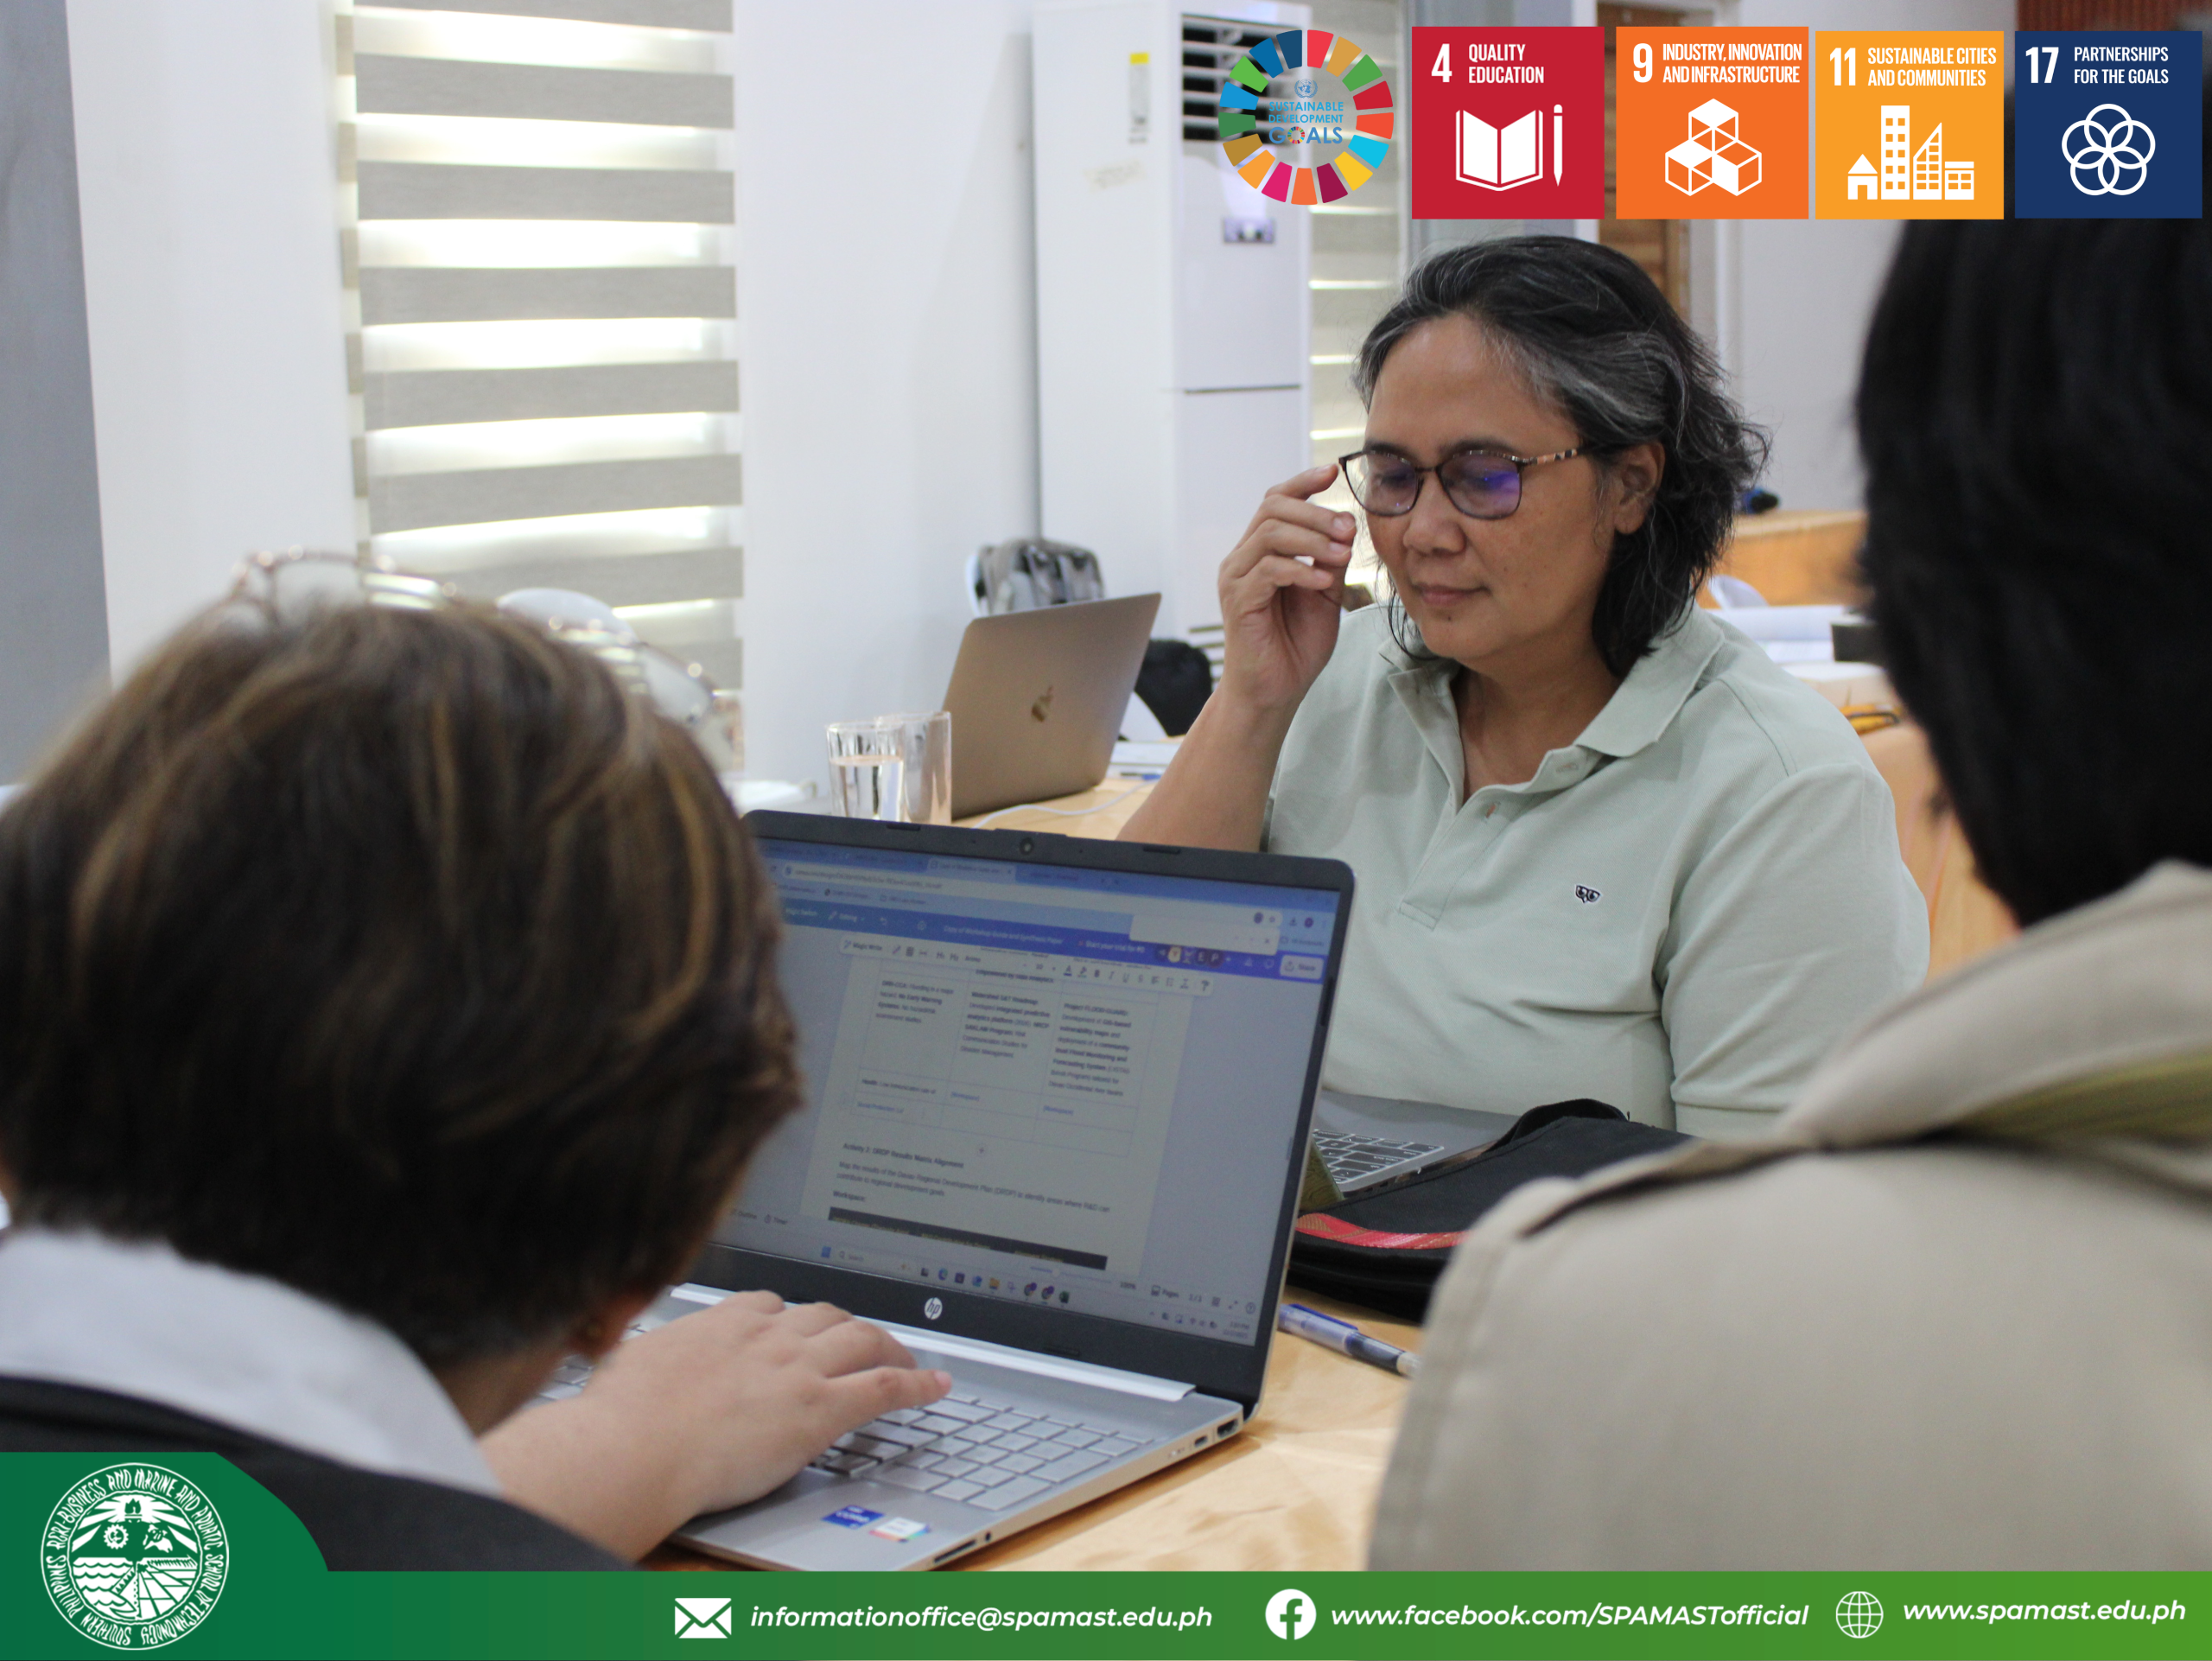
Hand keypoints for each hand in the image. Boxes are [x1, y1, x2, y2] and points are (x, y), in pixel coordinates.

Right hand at [482, 1291, 949, 1559]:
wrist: (634, 1447)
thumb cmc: (619, 1418)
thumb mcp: (629, 1364)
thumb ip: (647, 1359)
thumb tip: (627, 1364)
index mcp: (721, 1322)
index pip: (770, 1305)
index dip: (792, 1318)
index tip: (799, 1328)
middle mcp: (767, 1335)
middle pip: (826, 1316)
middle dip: (849, 1327)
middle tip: (864, 1341)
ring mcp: (799, 1368)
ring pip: (864, 1341)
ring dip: (890, 1348)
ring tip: (906, 1359)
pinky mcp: (821, 1407)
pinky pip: (886, 1385)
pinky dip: (917, 1383)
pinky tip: (935, 1387)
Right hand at [1216, 465, 1354, 716]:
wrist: (1274, 692)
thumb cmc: (1295, 647)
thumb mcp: (1325, 595)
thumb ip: (1331, 560)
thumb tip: (1347, 523)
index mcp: (1261, 553)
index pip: (1275, 501)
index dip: (1302, 482)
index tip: (1332, 473)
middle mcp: (1243, 560)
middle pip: (1272, 508)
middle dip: (1315, 512)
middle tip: (1347, 529)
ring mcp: (1236, 579)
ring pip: (1270, 534)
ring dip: (1312, 539)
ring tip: (1342, 555)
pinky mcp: (1238, 601)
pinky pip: (1269, 571)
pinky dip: (1301, 570)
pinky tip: (1324, 582)